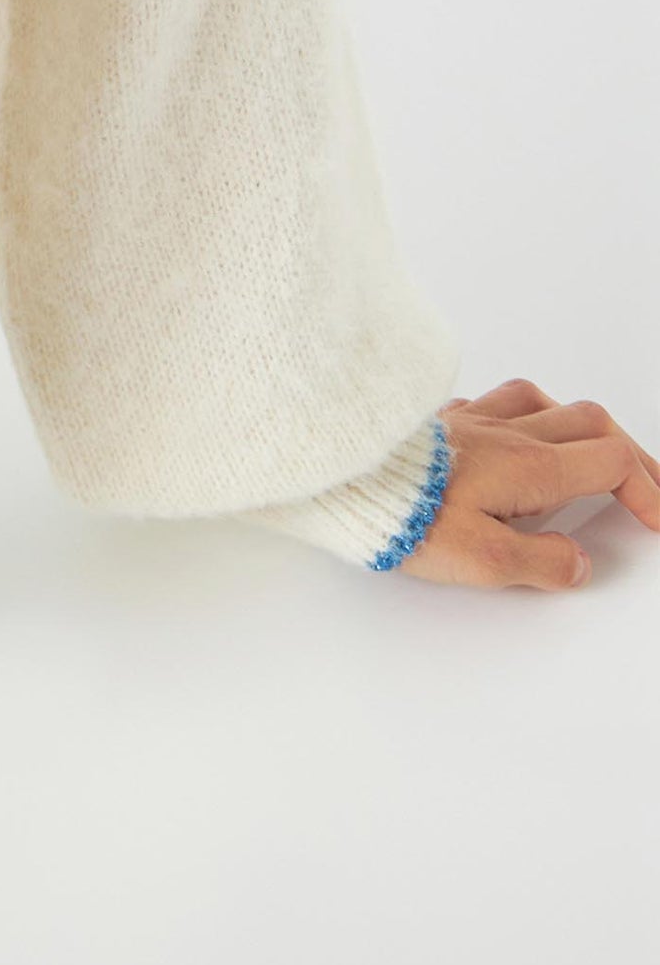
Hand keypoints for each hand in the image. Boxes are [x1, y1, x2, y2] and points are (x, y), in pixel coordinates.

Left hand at [402, 379, 659, 587]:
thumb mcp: (481, 559)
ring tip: (583, 455)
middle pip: (591, 422)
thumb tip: (576, 562)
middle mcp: (507, 433)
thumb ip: (540, 563)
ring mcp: (471, 420)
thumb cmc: (398, 513)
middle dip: (627, 454)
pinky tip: (507, 434)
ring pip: (543, 401)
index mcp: (529, 466)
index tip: (655, 519)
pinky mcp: (437, 421)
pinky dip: (519, 416)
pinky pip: (492, 402)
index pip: (612, 462)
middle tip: (640, 486)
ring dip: (574, 426)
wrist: (337, 474)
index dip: (646, 489)